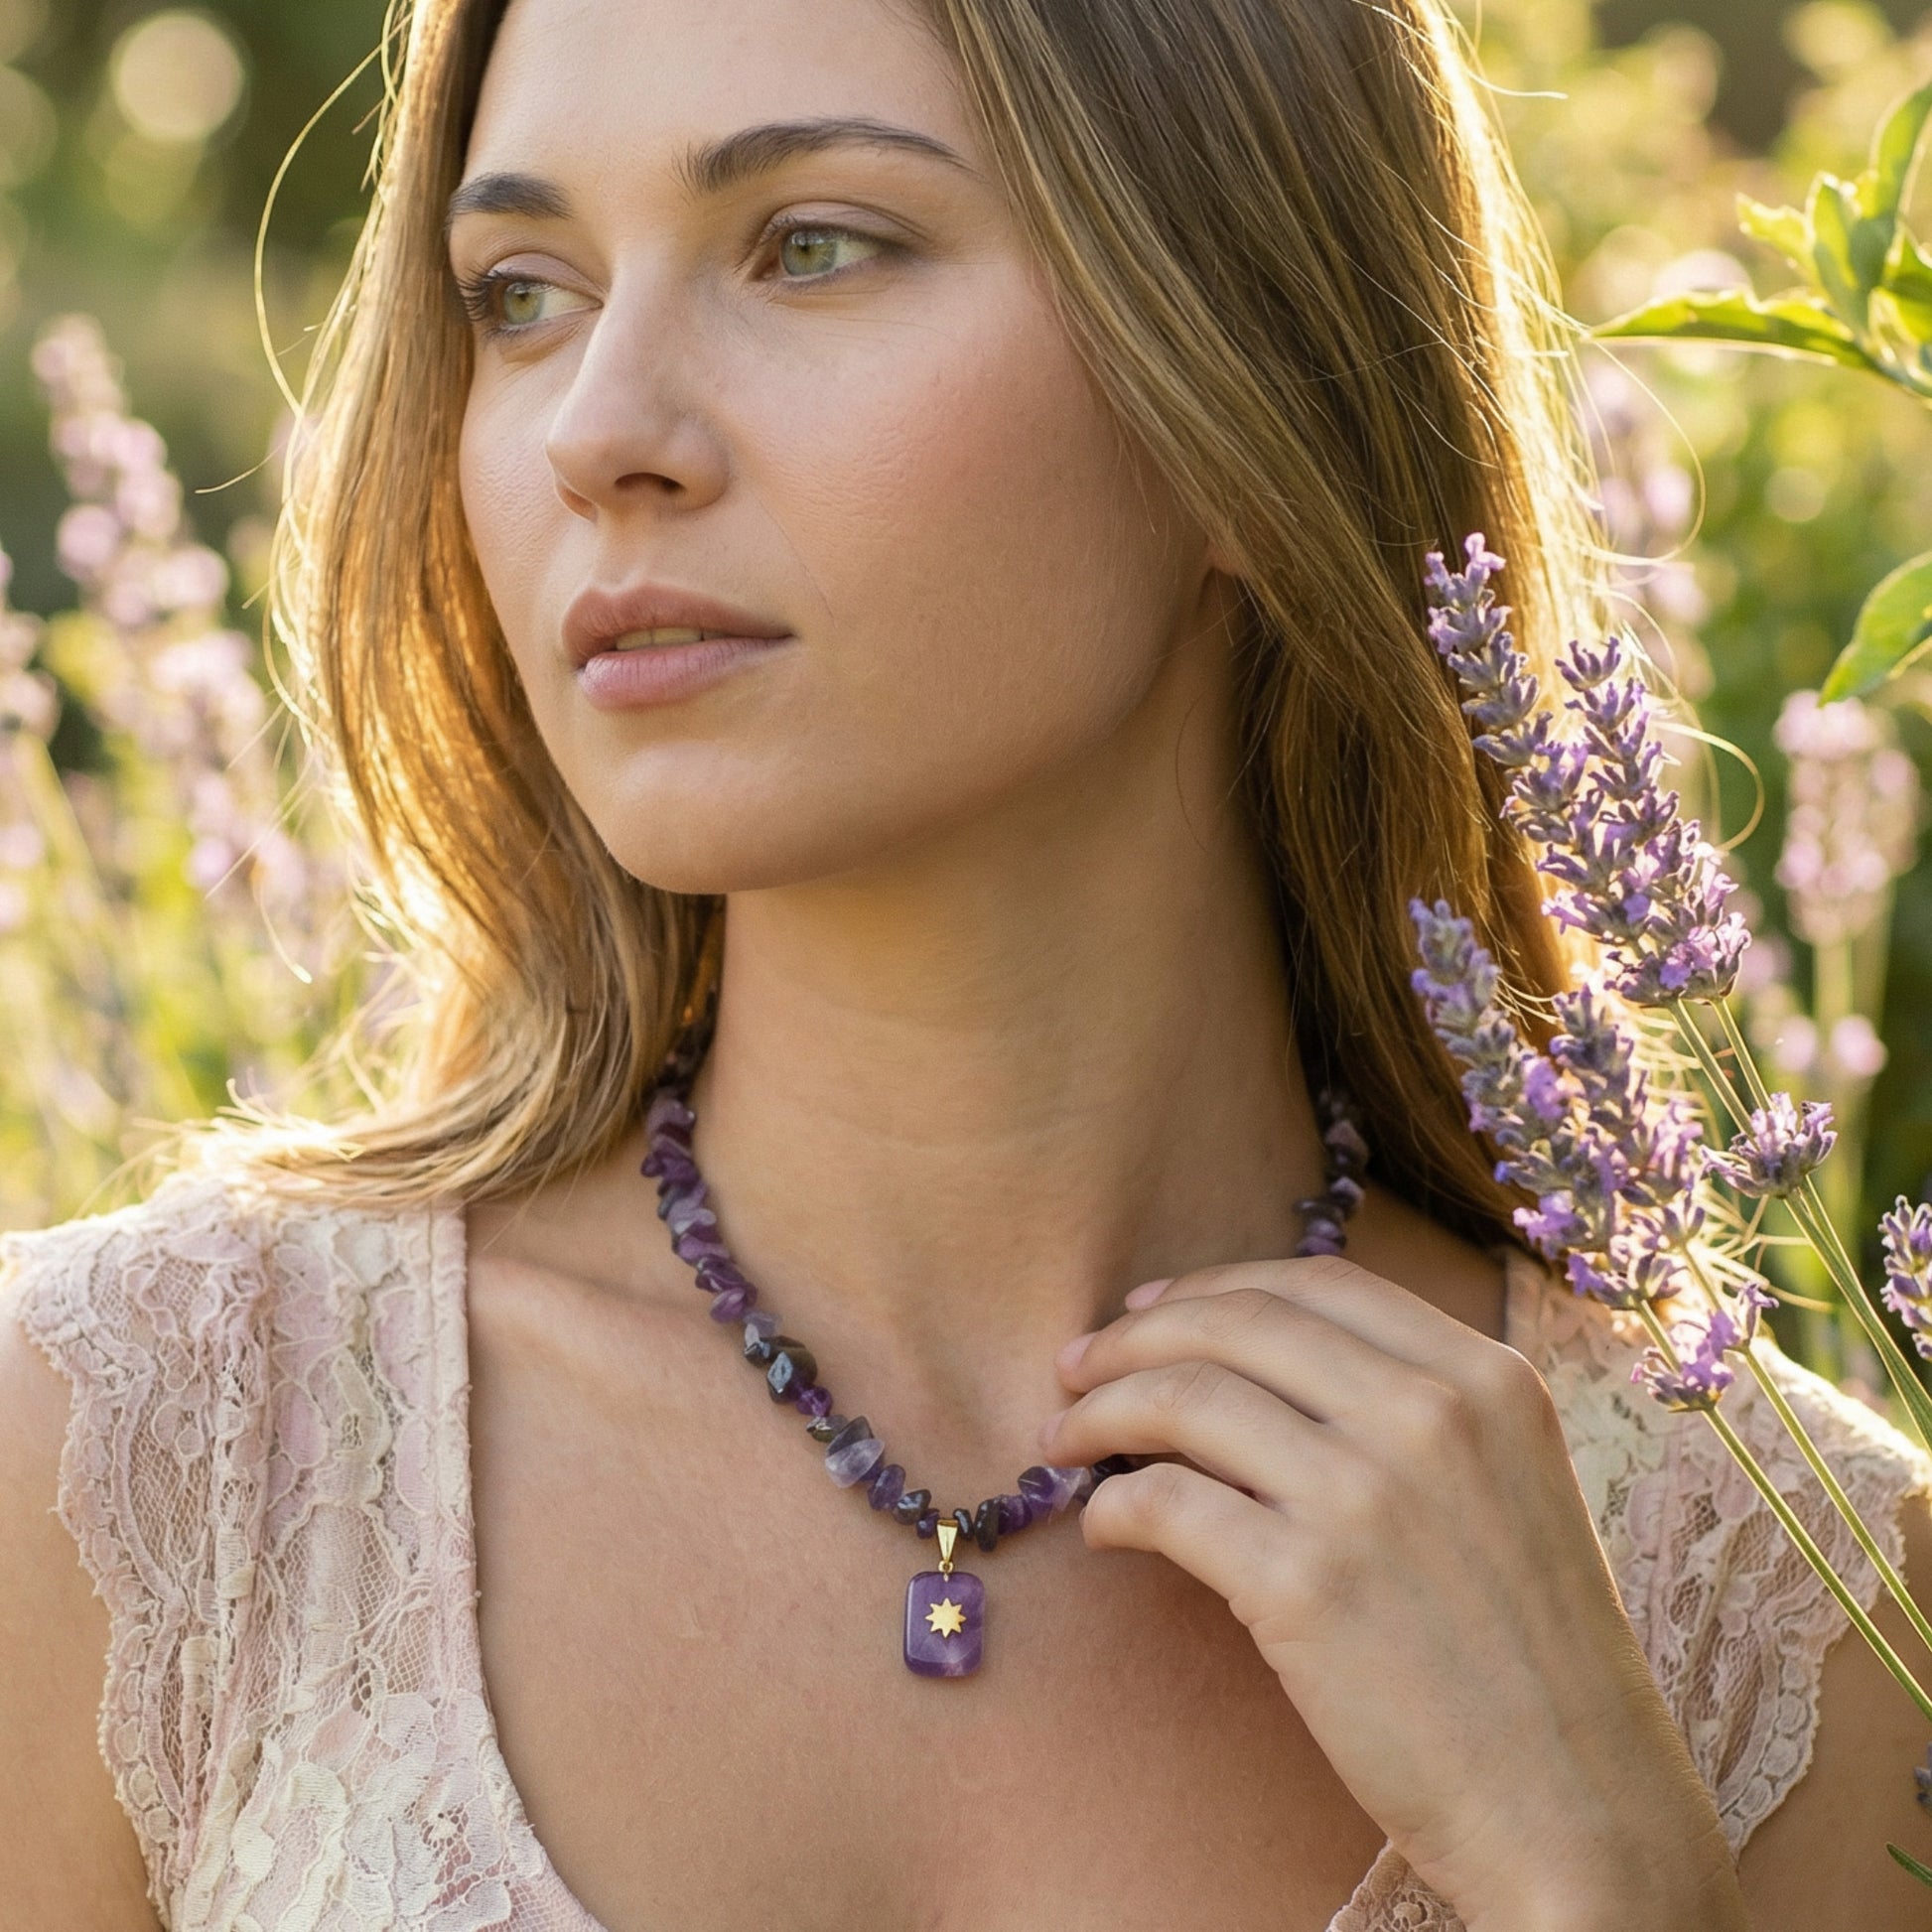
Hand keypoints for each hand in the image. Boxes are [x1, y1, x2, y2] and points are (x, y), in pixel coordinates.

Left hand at [1039, 1255, 1747, 1931]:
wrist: (1579, 1808)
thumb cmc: (1535, 1656)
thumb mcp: (1509, 1484)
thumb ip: (1412, 1409)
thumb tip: (1247, 1366)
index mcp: (1489, 1376)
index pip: (1316, 1282)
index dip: (1212, 1286)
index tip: (1148, 1311)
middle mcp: (1431, 1414)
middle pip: (1237, 1323)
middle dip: (1132, 1336)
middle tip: (1074, 1366)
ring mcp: (1367, 1495)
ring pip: (1183, 1399)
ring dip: (1098, 1411)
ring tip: (1062, 1438)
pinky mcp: (1305, 1586)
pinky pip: (1165, 1505)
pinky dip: (1112, 1507)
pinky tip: (1103, 1527)